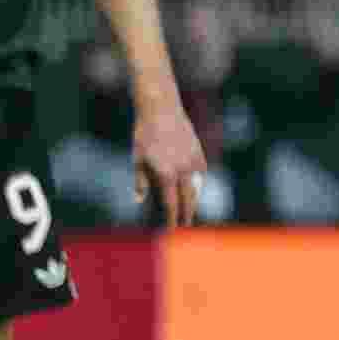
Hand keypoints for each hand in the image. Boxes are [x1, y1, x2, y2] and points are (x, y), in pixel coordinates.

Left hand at [133, 102, 209, 226]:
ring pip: (197, 187)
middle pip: (188, 199)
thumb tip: (139, 200)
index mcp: (166, 174)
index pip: (172, 204)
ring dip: (193, 200)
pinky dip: (197, 182)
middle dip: (187, 214)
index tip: (173, 229)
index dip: (173, 219)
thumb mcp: (137, 159)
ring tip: (190, 209)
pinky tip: (194, 187)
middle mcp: (183, 170)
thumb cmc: (145, 135)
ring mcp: (193, 161)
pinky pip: (200, 173)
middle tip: (186, 226)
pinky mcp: (199, 152)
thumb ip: (141, 182)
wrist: (161, 110)